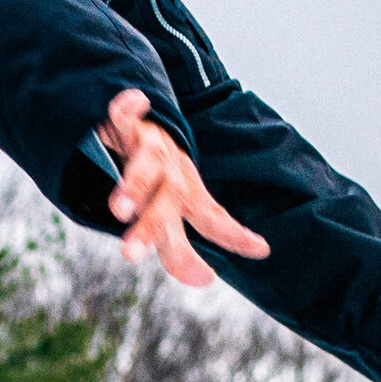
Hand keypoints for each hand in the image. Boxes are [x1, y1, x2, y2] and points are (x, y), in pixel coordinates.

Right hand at [97, 89, 268, 287]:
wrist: (144, 124)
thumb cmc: (161, 176)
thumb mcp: (169, 210)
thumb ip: (178, 248)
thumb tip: (205, 280)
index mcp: (188, 192)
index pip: (212, 217)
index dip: (232, 233)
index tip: (260, 249)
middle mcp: (173, 171)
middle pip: (166, 200)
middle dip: (151, 228)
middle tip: (130, 256)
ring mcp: (151, 147)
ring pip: (146, 164)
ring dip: (135, 184)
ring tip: (120, 209)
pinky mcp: (127, 125)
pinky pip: (124, 114)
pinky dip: (128, 107)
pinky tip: (137, 101)